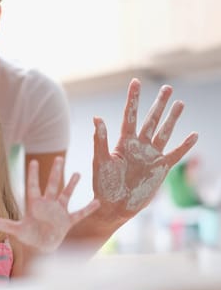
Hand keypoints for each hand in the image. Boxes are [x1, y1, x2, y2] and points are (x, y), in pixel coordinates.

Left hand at [0, 158, 99, 252]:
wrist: (40, 247)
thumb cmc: (28, 236)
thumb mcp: (17, 230)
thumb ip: (5, 224)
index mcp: (35, 204)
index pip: (33, 186)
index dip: (33, 175)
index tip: (33, 161)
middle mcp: (48, 204)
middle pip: (52, 185)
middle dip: (55, 172)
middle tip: (59, 158)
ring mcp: (59, 211)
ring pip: (66, 194)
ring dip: (72, 185)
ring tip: (78, 173)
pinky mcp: (67, 221)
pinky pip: (80, 213)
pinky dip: (88, 209)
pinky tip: (97, 202)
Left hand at [93, 78, 197, 217]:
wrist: (113, 207)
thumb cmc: (102, 185)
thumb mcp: (100, 161)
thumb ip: (100, 140)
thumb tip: (96, 118)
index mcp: (123, 142)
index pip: (130, 115)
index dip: (133, 99)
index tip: (135, 82)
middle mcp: (138, 146)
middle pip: (151, 120)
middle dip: (159, 104)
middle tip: (167, 87)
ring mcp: (150, 156)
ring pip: (164, 132)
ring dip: (172, 119)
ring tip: (180, 103)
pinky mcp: (160, 169)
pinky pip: (175, 154)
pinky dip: (185, 145)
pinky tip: (193, 135)